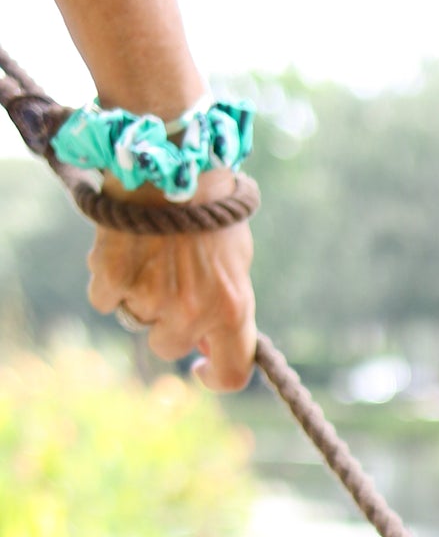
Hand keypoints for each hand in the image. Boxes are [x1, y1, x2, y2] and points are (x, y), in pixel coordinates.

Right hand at [86, 166, 256, 391]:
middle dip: (165, 324)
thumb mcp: (235, 261)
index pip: (231, 374)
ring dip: (136, 297)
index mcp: (233, 309)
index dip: (214, 377)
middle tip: (165, 284)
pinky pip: (104, 298)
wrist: (171, 159)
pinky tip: (121, 247)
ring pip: (135, 321)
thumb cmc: (210, 208)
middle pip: (168, 347)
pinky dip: (108, 278)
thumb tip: (210, 344)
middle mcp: (193, 311)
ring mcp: (151, 297)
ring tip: (147, 254)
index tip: (199, 367)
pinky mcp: (114, 279)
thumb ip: (228, 306)